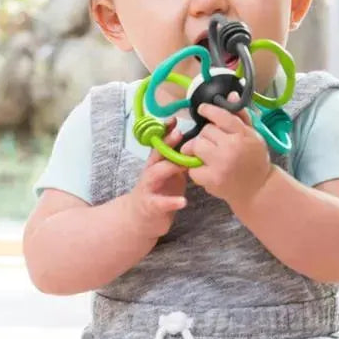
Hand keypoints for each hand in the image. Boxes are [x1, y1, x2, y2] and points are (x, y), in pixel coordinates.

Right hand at [125, 119, 187, 239]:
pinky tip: (183, 202)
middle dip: (166, 144)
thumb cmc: (159, 192)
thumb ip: (179, 160)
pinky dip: (172, 202)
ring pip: (154, 174)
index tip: (174, 119)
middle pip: (156, 155)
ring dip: (168, 168)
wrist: (140, 219)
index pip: (160, 144)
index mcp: (156, 163)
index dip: (165, 131)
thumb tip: (198, 143)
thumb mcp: (168, 173)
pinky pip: (160, 203)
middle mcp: (150, 172)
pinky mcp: (151, 206)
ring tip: (183, 166)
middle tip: (179, 134)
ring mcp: (148, 188)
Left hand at [182, 93, 272, 207]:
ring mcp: (220, 165)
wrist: (258, 189)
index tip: (203, 109)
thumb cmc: (255, 159)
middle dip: (207, 135)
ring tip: (208, 154)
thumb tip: (231, 94)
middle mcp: (231, 148)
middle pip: (205, 131)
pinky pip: (192, 167)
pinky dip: (196, 167)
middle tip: (213, 142)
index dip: (208, 110)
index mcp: (243, 135)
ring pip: (196, 146)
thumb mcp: (254, 135)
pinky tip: (206, 168)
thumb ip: (241, 116)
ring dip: (199, 149)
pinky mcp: (211, 180)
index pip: (220, 116)